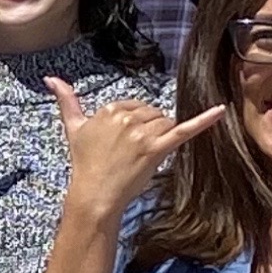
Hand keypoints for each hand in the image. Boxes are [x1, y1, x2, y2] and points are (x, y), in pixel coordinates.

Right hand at [47, 75, 221, 218]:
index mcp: (110, 109)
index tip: (122, 143)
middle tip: (131, 153)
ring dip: (160, 137)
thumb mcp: (73, 128)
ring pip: (166, 123)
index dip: (133, 125)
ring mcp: (143, 133)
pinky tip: (221, 110)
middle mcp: (126, 117)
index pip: (135, 106)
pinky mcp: (157, 149)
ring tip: (142, 156)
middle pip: (153, 114)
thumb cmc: (84, 163)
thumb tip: (51, 79)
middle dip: (148, 130)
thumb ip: (66, 100)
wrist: (94, 194)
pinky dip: (205, 120)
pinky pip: (184, 129)